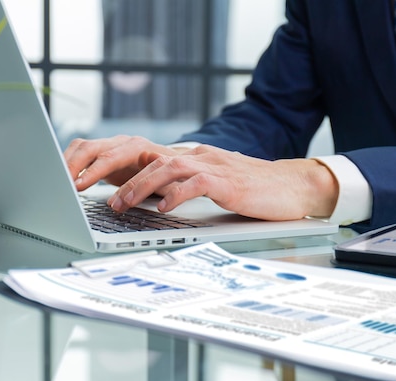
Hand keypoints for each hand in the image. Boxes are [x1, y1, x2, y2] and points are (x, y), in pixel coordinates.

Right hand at [63, 135, 180, 190]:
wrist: (174, 163)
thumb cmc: (172, 173)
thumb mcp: (168, 178)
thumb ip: (155, 181)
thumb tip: (142, 185)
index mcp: (137, 147)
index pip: (109, 158)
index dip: (92, 172)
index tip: (77, 186)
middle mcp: (121, 143)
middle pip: (89, 148)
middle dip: (72, 166)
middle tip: (60, 185)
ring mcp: (110, 146)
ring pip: (81, 147)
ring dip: (67, 163)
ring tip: (57, 182)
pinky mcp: (102, 154)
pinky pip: (80, 153)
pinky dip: (69, 164)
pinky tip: (64, 178)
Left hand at [107, 144, 338, 220]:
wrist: (293, 186)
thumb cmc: (257, 190)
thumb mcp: (217, 184)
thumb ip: (192, 185)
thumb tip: (162, 197)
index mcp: (197, 157)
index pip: (152, 157)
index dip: (124, 169)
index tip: (101, 186)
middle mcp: (202, 157)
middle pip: (152, 159)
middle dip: (122, 178)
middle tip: (104, 199)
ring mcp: (216, 166)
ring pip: (168, 167)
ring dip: (140, 187)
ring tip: (122, 204)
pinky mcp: (230, 181)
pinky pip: (196, 183)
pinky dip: (177, 194)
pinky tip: (164, 208)